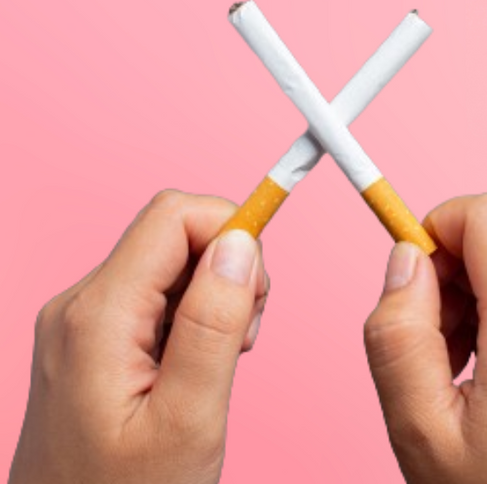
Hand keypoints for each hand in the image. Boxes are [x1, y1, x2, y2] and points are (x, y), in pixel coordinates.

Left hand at [9, 191, 268, 483]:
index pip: (176, 214)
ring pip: (170, 265)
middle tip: (241, 343)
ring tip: (217, 366)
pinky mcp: (89, 342)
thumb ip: (214, 324)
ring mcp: (80, 324)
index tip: (260, 294)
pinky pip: (154, 298)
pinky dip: (192, 321)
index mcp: (99, 316)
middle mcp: (79, 306)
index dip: (233, 234)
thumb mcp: (188, 419)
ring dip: (214, 299)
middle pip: (175, 234)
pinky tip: (193, 372)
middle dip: (228, 272)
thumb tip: (240, 242)